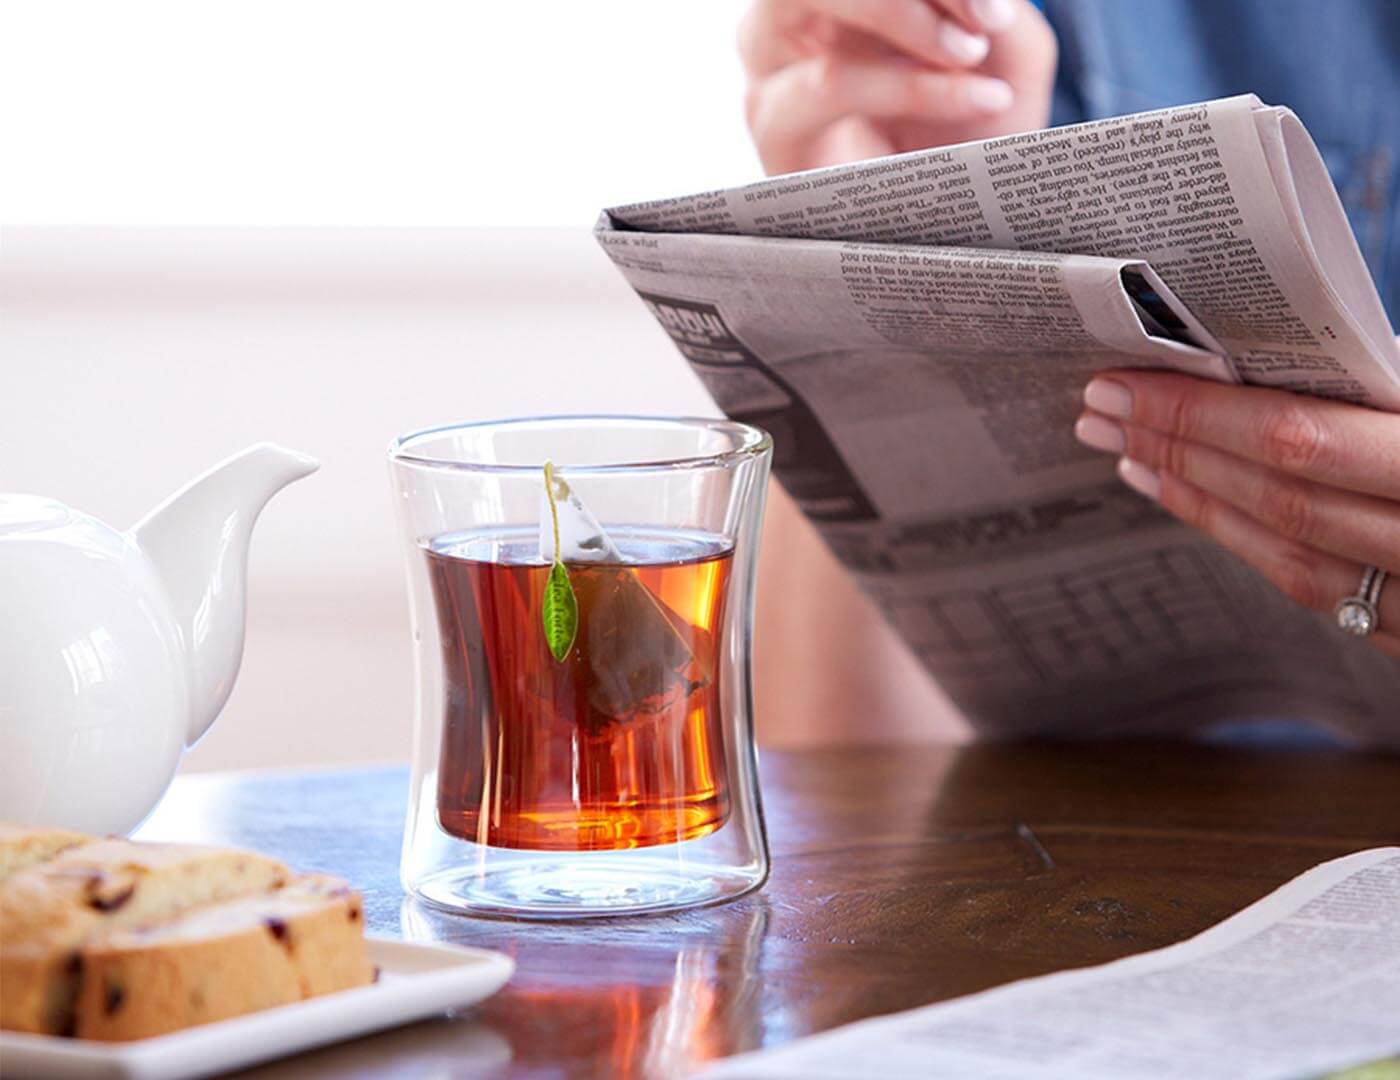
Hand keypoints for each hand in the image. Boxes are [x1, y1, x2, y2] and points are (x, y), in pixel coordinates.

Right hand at [739, 0, 1056, 174]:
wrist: (958, 226)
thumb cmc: (973, 133)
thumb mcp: (1004, 46)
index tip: (994, 4)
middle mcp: (793, 16)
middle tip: (986, 14)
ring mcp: (772, 68)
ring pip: (808, 2)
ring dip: (905, 18)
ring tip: (974, 54)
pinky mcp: (773, 127)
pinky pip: (830, 83)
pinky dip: (910, 86)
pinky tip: (977, 97)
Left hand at [1074, 370, 1399, 657]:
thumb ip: (1367, 392)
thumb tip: (1249, 365)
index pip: (1297, 440)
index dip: (1200, 415)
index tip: (1124, 388)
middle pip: (1275, 498)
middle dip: (1178, 450)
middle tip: (1103, 415)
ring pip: (1286, 551)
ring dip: (1195, 496)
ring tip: (1128, 452)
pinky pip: (1312, 584)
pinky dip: (1242, 537)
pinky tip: (1191, 501)